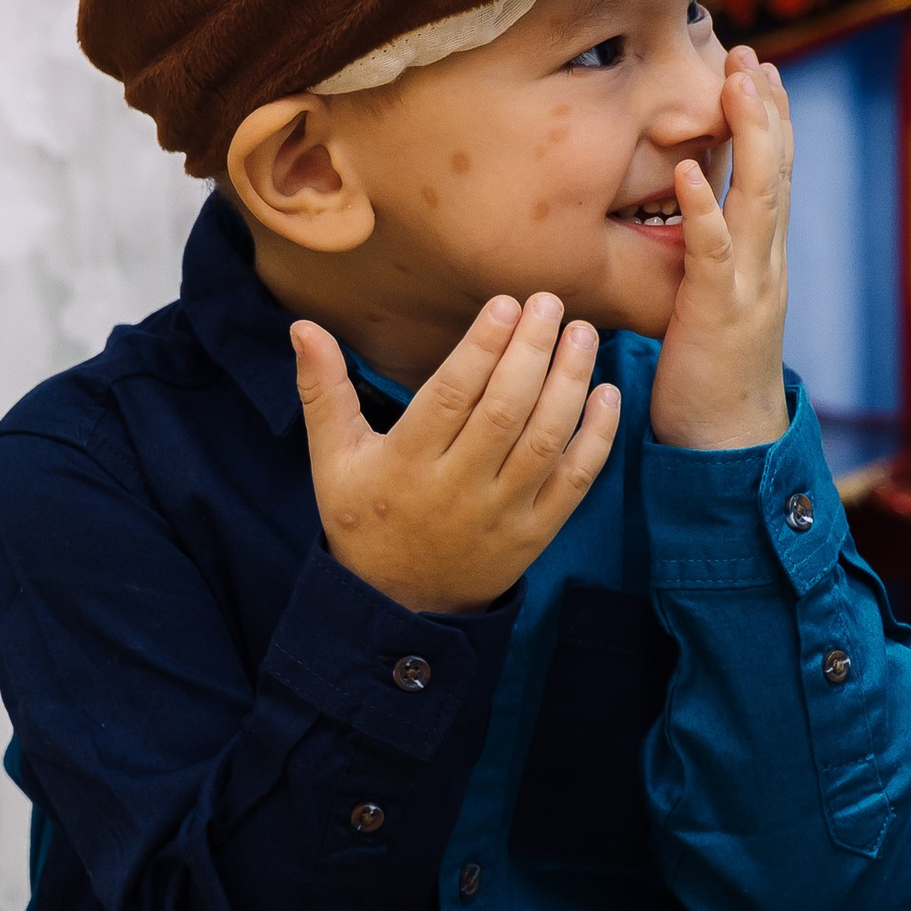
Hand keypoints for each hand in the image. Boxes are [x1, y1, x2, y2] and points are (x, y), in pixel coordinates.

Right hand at [292, 292, 621, 613]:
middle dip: (531, 352)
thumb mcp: (333, 460)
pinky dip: (596, 438)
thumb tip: (303, 327)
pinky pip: (574, 482)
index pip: (449, 396)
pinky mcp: (535, 534)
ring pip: (544, 441)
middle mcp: (456, 488)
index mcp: (405, 463)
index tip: (505, 303)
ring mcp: (500, 513)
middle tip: (551, 304)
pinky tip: (607, 393)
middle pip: (504, 411)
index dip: (480, 348)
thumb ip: (323, 391)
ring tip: (584, 335)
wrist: (398, 607)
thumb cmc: (364, 520)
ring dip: (569, 384)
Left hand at [647, 46, 791, 450]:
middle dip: (765, 110)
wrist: (727, 442)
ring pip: (757, 199)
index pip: (771, 173)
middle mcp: (766, 262)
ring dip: (748, 139)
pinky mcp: (718, 315)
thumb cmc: (710, 372)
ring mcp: (749, 286)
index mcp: (763, 256)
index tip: (754, 67)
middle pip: (774, 171)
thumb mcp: (714, 300)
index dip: (766, 119)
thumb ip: (712, 256)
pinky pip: (712, 254)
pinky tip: (686, 173)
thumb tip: (696, 211)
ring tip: (736, 84)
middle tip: (749, 54)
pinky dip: (702, 211)